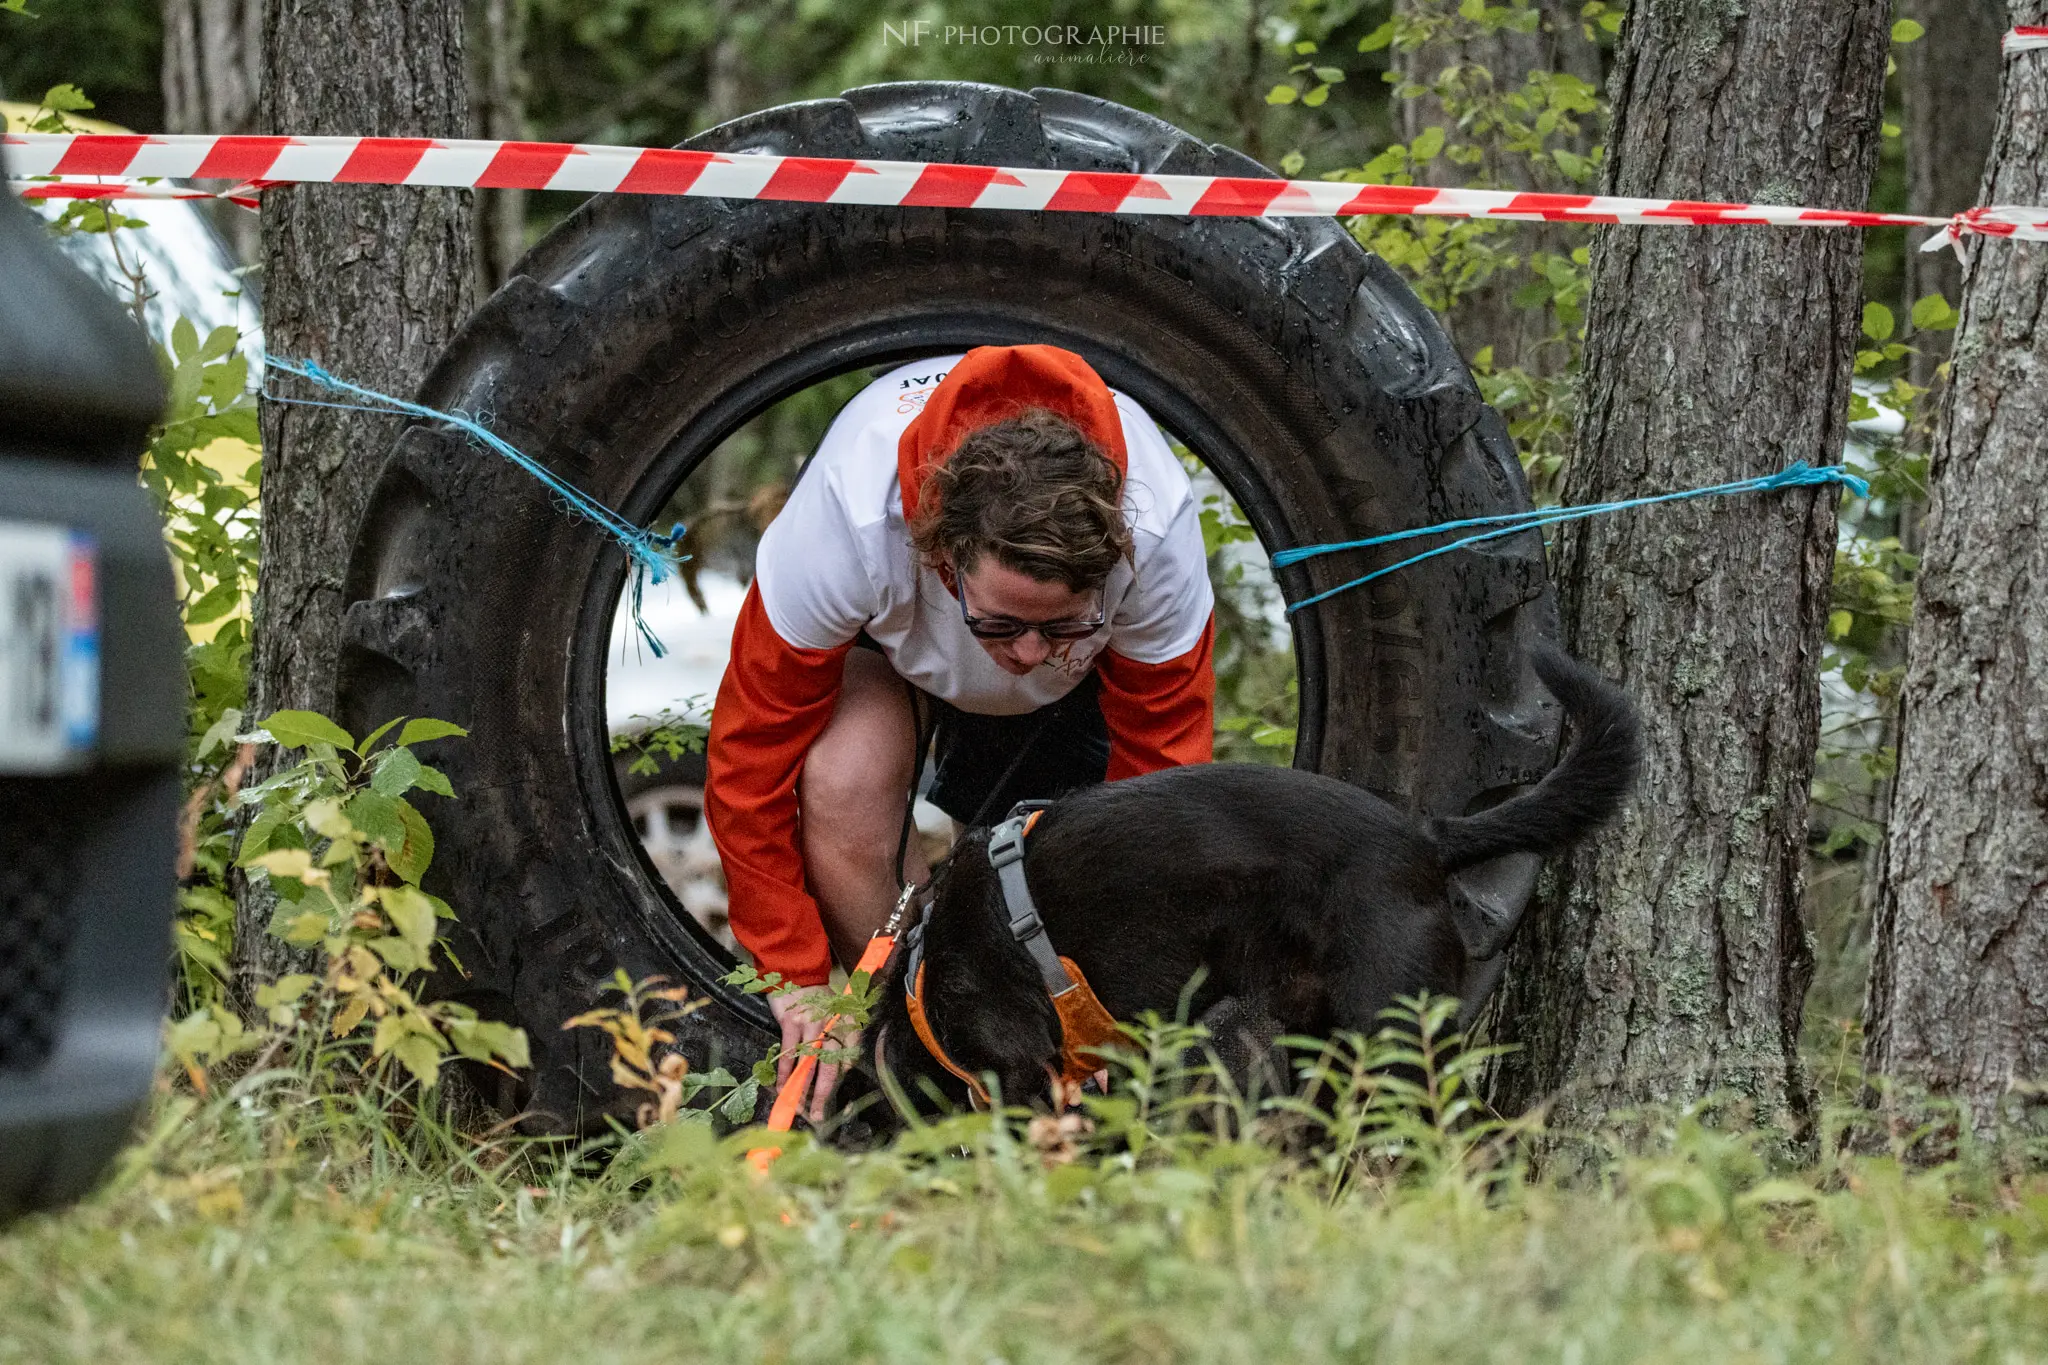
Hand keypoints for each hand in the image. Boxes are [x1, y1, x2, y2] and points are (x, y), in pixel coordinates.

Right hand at [769, 987, 858, 1124]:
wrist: (798, 975)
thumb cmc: (819, 999)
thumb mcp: (839, 1013)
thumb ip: (842, 1037)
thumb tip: (842, 1069)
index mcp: (847, 1024)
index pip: (850, 1056)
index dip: (843, 1078)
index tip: (836, 1096)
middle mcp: (833, 1026)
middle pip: (830, 1067)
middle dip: (823, 1094)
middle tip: (818, 1115)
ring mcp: (811, 1024)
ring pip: (808, 1063)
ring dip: (802, 1088)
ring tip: (798, 1106)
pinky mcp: (792, 1023)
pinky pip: (789, 1054)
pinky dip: (785, 1072)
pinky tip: (782, 1087)